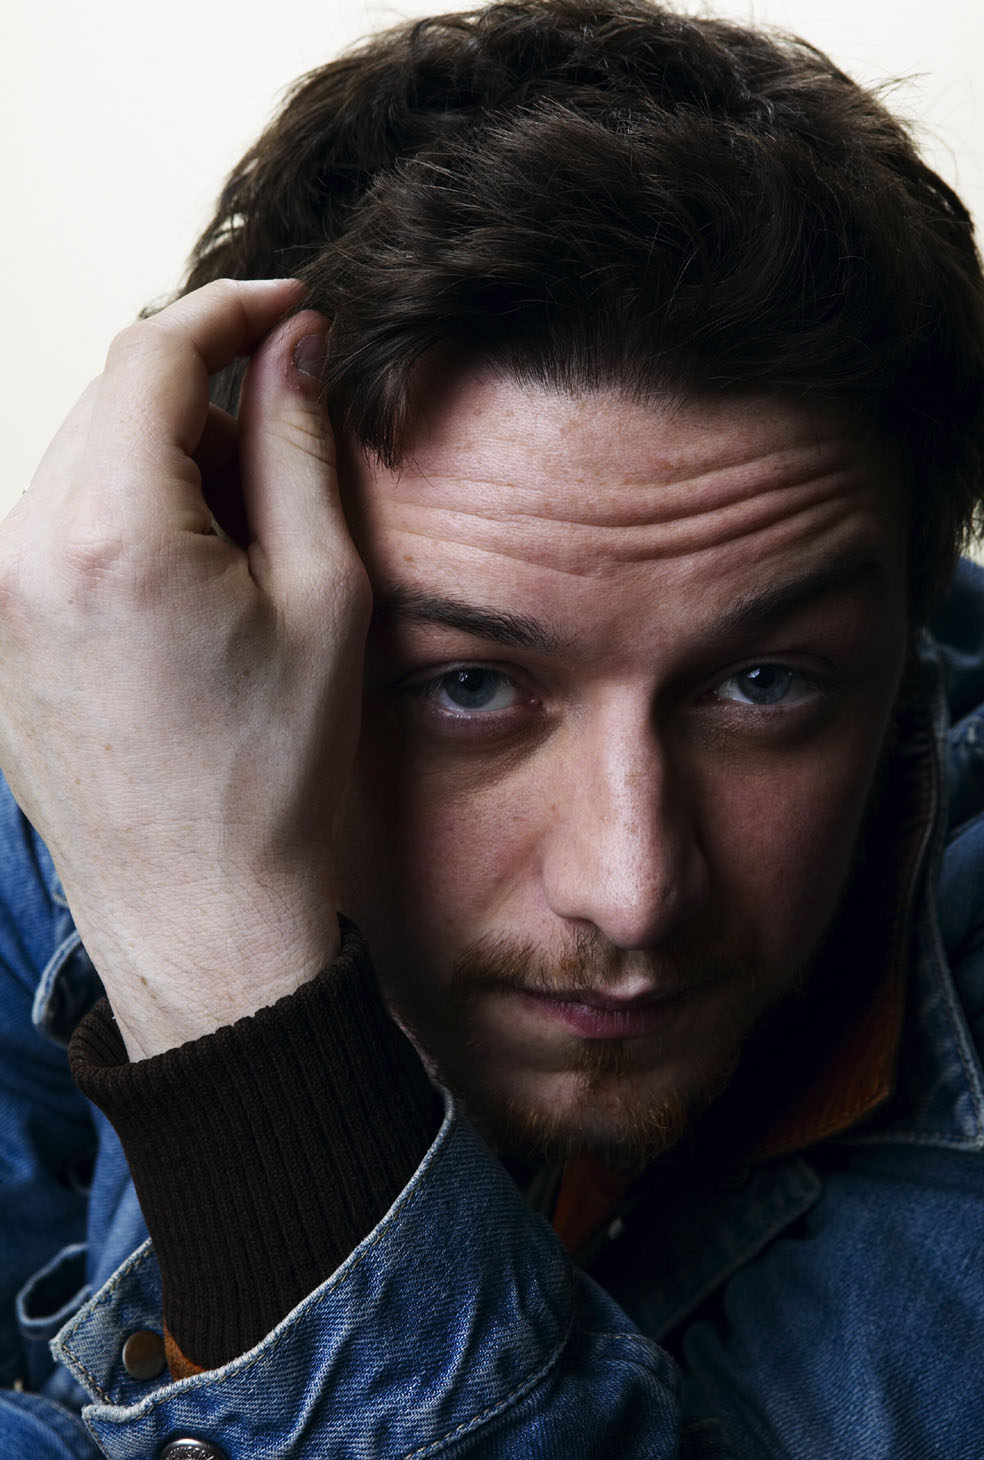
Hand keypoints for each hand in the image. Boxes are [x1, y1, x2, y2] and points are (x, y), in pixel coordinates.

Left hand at [0, 279, 370, 1057]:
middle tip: (288, 429)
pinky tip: (193, 574)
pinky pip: (55, 524)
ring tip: (248, 528)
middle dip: (201, 387)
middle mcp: (24, 550)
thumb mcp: (325, 599)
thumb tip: (290, 346)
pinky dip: (126, 510)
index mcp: (112, 531)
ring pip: (80, 458)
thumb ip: (300, 449)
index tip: (293, 306)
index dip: (232, 309)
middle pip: (110, 398)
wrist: (199, 912)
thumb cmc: (273, 775)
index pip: (155, 351)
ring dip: (165, 454)